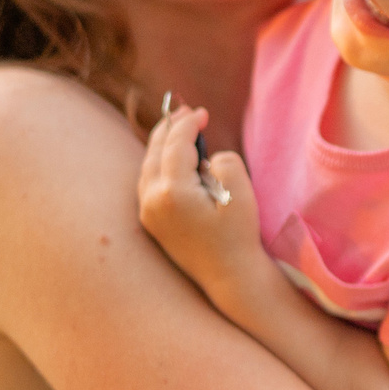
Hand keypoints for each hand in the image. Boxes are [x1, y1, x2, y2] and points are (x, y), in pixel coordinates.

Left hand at [137, 104, 261, 294]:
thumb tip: (205, 159)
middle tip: (185, 111)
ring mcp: (148, 213)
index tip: (203, 112)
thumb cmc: (239, 235)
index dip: (188, 124)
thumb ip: (223, 161)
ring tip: (176, 129)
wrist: (229, 277)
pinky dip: (158, 164)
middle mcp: (152, 201)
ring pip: (148, 166)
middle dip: (169, 129)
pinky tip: (170, 159)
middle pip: (154, 152)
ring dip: (161, 145)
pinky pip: (148, 182)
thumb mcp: (240, 192)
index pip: (175, 144)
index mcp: (172, 192)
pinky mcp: (151, 222)